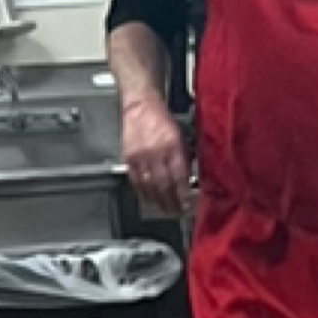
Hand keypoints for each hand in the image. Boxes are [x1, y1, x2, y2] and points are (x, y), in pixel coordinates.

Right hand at [122, 95, 188, 214]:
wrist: (140, 105)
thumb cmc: (162, 118)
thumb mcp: (181, 135)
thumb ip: (184, 157)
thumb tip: (189, 179)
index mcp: (172, 145)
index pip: (179, 177)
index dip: (183, 194)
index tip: (188, 205)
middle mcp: (156, 153)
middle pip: (164, 185)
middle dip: (171, 202)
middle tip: (176, 212)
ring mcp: (140, 157)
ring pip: (149, 186)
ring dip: (158, 201)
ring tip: (164, 210)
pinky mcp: (128, 158)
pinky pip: (135, 181)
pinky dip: (142, 193)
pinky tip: (148, 199)